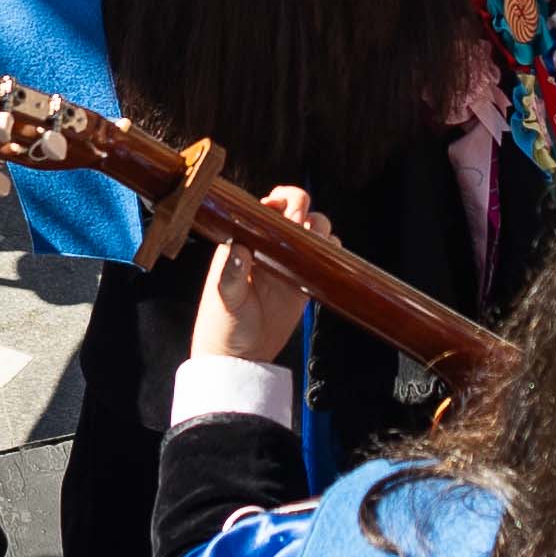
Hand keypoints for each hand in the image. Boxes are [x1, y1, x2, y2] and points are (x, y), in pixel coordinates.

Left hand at [194, 185, 332, 366]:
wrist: (240, 357)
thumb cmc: (223, 325)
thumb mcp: (224, 299)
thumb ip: (230, 275)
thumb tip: (239, 249)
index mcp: (246, 239)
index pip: (267, 207)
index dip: (280, 199)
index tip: (284, 208)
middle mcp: (270, 245)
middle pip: (297, 211)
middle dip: (303, 209)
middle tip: (301, 225)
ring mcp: (290, 261)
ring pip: (315, 230)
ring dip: (320, 228)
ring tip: (314, 245)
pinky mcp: (305, 280)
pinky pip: (326, 257)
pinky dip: (332, 251)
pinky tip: (328, 259)